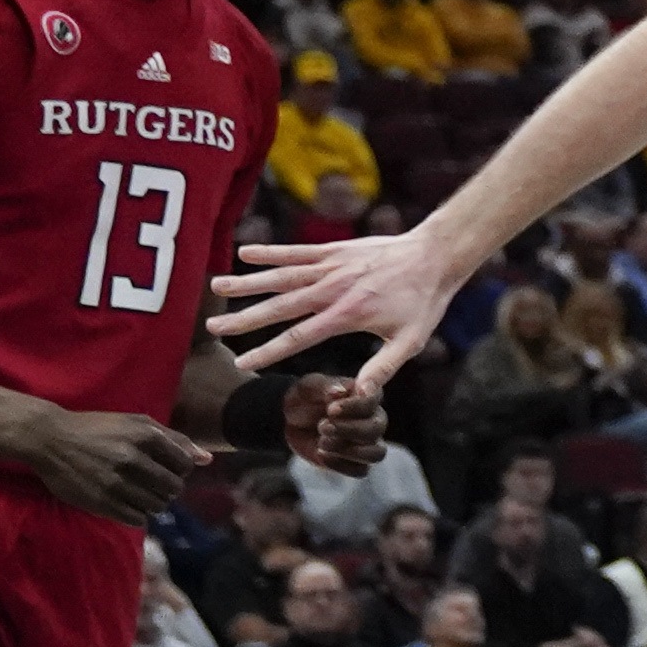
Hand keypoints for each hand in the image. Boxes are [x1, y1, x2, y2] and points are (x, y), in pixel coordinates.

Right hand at [23, 405, 209, 520]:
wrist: (51, 439)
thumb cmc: (99, 429)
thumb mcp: (137, 424)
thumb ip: (174, 440)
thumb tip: (207, 460)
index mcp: (145, 436)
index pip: (184, 466)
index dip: (178, 470)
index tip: (165, 468)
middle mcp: (133, 459)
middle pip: (173, 489)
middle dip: (168, 488)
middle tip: (153, 483)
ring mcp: (116, 483)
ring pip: (157, 506)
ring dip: (153, 503)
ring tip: (138, 492)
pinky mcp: (101, 502)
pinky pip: (137, 519)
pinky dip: (137, 514)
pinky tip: (126, 502)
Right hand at [214, 225, 470, 376]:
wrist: (435, 256)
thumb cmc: (423, 302)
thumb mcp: (410, 341)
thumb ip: (383, 369)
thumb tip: (358, 396)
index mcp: (346, 315)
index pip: (298, 337)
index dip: (267, 351)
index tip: (241, 362)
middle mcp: (332, 290)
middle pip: (279, 306)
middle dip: (244, 319)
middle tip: (212, 327)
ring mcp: (331, 267)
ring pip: (281, 275)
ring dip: (248, 283)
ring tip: (216, 287)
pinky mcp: (334, 250)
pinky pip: (297, 251)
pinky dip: (271, 251)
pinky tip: (244, 253)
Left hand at [281, 373, 388, 472]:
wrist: (291, 419)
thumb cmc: (306, 397)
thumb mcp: (310, 387)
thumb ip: (326, 386)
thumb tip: (340, 391)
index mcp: (367, 396)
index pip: (374, 401)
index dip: (355, 407)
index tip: (330, 409)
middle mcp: (374, 419)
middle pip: (376, 429)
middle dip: (348, 430)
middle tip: (322, 426)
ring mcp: (367, 442)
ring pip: (375, 453)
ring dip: (348, 450)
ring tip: (322, 443)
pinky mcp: (355, 461)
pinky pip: (360, 470)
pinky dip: (341, 465)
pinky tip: (321, 455)